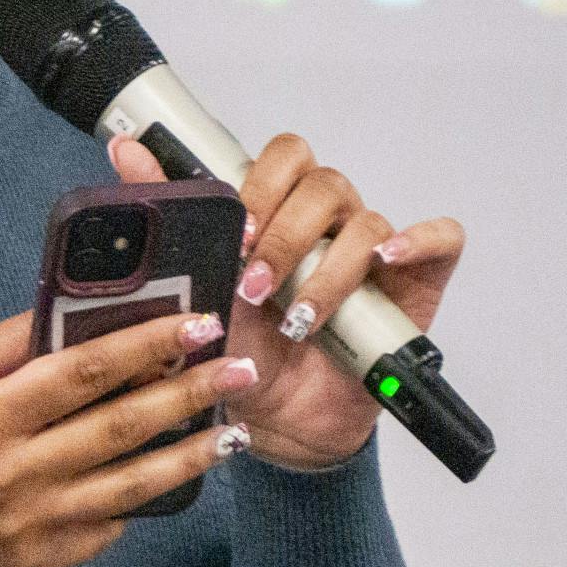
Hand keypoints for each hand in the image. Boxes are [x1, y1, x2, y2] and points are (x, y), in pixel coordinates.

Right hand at [0, 308, 260, 566]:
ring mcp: (31, 524)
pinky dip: (143, 499)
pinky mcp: (40, 562)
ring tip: (233, 431)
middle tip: (242, 369)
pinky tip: (172, 475)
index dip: (146, 345)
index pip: (83, 372)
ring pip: (130, 485)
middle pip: (120, 427)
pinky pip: (106, 526)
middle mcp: (15, 472)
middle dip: (188, 394)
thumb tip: (74, 309)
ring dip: (189, 456)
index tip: (198, 323)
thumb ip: (5, 345)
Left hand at [108, 132, 464, 470]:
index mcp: (277, 210)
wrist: (275, 417)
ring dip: (327, 270)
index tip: (235, 237)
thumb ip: (167, 212)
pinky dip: (418, 240)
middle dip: (286, 235)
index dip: (262, 186)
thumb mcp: (194, 284)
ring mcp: (374, 249)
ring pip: (367, 221)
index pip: (283, 157)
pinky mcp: (416, 282)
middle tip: (255, 284)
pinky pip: (440, 239)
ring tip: (295, 319)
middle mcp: (327, 222)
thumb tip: (125, 149)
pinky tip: (388, 260)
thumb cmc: (237, 348)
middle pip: (324, 184)